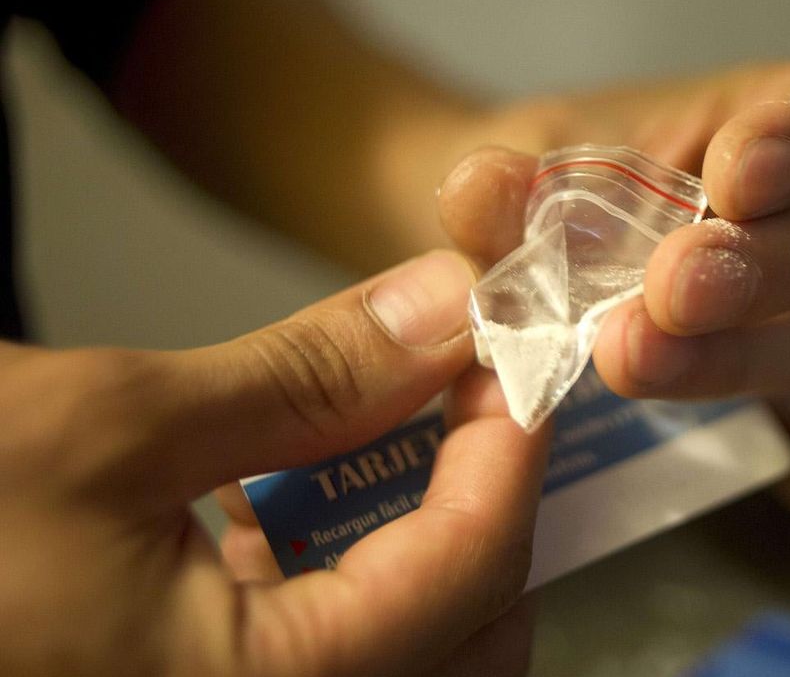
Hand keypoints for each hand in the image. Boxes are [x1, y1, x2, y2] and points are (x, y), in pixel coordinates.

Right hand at [0, 251, 547, 675]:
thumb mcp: (110, 426)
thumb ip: (307, 377)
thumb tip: (439, 312)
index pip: (474, 572)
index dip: (511, 449)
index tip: (513, 360)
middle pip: (464, 634)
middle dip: (478, 505)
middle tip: (456, 398)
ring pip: (398, 647)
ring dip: (410, 532)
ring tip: (376, 429)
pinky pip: (309, 656)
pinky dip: (326, 574)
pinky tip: (280, 496)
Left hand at [443, 59, 789, 543]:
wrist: (488, 253)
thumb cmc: (523, 188)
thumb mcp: (508, 172)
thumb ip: (501, 185)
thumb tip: (485, 189)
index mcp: (751, 126)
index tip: (738, 175)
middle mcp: (788, 221)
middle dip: (759, 266)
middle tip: (671, 291)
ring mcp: (775, 317)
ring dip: (732, 356)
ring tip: (633, 362)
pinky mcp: (749, 400)